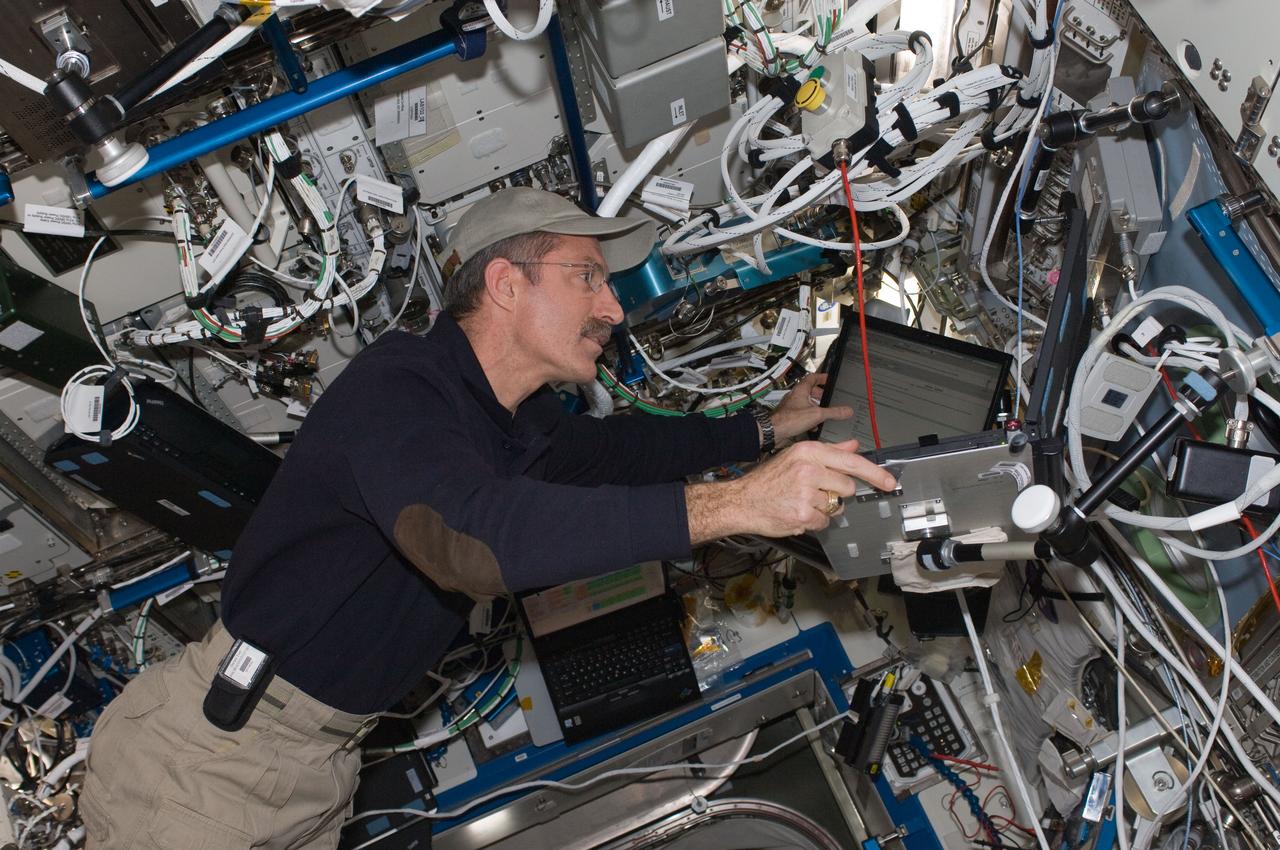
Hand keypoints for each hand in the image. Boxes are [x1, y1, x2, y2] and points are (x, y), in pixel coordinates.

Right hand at [687, 438, 896, 543]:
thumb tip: (853, 446)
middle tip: (815, 491)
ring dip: (823, 508)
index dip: (875, 473)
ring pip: (836, 506)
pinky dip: (815, 521)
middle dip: (836, 493)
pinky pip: (825, 521)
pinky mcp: (803, 514)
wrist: (742, 501)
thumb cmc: (769, 480)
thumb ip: (829, 452)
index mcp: (809, 452)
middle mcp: (809, 469)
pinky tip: (797, 513)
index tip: (889, 482)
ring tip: (801, 502)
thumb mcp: (797, 457)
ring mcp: (806, 493)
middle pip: (847, 486)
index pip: (851, 462)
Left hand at [768, 373, 852, 443]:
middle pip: (810, 390)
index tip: (829, 379)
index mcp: (801, 390)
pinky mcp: (790, 417)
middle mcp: (795, 396)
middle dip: (820, 394)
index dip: (822, 377)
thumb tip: (846, 410)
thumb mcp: (817, 414)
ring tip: (824, 411)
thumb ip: (833, 412)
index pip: (812, 377)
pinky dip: (810, 417)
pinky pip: (802, 414)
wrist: (774, 431)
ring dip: (815, 407)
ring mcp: (792, 407)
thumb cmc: (788, 419)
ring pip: (806, 403)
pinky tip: (814, 425)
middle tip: (829, 397)